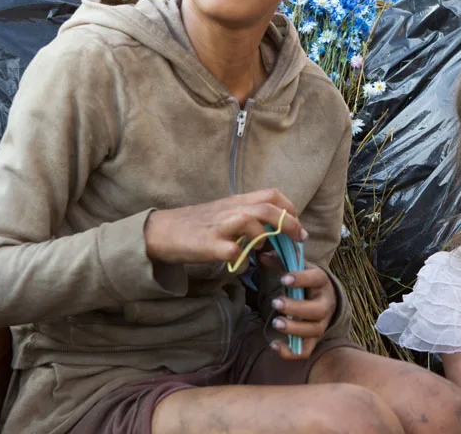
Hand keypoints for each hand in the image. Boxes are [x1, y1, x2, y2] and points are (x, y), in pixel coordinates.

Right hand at [144, 189, 306, 264]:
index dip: (290, 208)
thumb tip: (273, 232)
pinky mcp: (207, 244)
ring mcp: (218, 226)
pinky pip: (231, 250)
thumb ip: (247, 217)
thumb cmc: (196, 225)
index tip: (297, 225)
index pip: (271, 195)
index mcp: (236, 201)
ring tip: (262, 250)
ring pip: (250, 222)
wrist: (161, 231)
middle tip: (298, 240)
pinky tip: (240, 265)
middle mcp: (230, 210)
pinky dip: (241, 260)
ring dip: (263, 237)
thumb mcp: (224, 213)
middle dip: (289, 224)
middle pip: (267, 208)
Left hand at [262, 259, 335, 359]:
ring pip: (313, 331)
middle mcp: (326, 304)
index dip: (302, 279)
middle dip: (296, 308)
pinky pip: (306, 351)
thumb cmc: (307, 280)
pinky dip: (290, 352)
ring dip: (294, 329)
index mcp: (322, 282)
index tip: (283, 278)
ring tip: (275, 322)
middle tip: (276, 303)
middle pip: (317, 310)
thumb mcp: (298, 267)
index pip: (316, 278)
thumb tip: (262, 255)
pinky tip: (274, 344)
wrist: (324, 298)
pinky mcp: (314, 340)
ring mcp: (321, 324)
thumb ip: (281, 261)